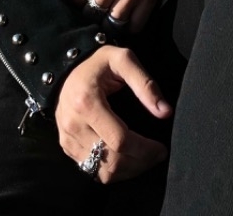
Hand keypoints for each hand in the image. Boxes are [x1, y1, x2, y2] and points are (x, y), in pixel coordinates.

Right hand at [55, 46, 171, 182]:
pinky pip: (92, 171)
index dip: (145, 149)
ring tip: (144, 158)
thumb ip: (145, 84)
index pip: (120, 140)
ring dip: (129, 171)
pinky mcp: (67, 146)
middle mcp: (73, 124)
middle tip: (157, 155)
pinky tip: (126, 159)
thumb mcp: (123, 60)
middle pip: (112, 160)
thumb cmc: (99, 63)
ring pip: (103, 172)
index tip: (161, 148)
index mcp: (87, 102)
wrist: (68, 67)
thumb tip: (165, 112)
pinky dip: (113, 171)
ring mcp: (68, 138)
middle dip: (141, 162)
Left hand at [71, 0, 159, 31]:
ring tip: (109, 18)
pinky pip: (135, 24)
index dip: (78, 1)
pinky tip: (126, 20)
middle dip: (92, 12)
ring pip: (113, 22)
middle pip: (93, 12)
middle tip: (94, 11)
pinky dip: (130, 26)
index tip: (82, 1)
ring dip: (109, 22)